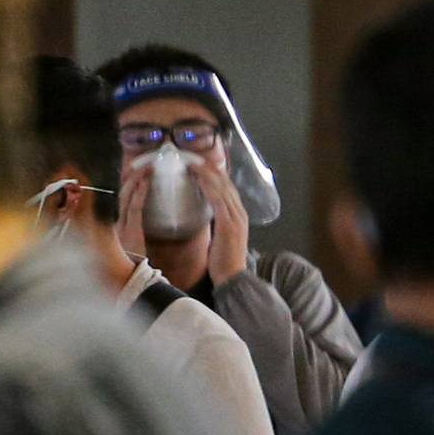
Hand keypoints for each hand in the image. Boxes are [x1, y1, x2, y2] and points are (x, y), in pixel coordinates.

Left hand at [192, 151, 251, 282]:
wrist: (233, 278)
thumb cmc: (223, 261)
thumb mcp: (221, 237)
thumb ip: (218, 222)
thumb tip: (207, 212)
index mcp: (238, 215)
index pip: (227, 188)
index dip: (214, 174)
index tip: (201, 163)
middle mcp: (239, 213)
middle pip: (226, 184)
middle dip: (210, 169)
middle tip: (194, 156)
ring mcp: (236, 218)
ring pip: (222, 188)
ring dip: (207, 173)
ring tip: (194, 162)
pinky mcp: (229, 224)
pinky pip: (219, 200)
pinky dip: (209, 186)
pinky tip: (200, 177)